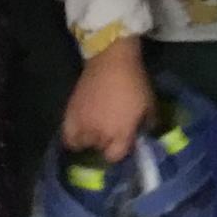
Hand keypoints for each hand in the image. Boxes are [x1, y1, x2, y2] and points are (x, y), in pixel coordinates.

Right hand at [60, 39, 153, 162]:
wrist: (112, 60)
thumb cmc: (134, 82)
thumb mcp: (149, 105)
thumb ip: (148, 124)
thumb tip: (144, 135)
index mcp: (120, 134)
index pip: (114, 156)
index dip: (119, 151)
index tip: (123, 143)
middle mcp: (100, 134)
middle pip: (99, 150)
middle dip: (106, 143)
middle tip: (111, 133)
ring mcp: (83, 124)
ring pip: (83, 144)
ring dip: (90, 140)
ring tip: (95, 132)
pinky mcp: (70, 114)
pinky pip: (67, 136)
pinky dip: (73, 138)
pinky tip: (79, 132)